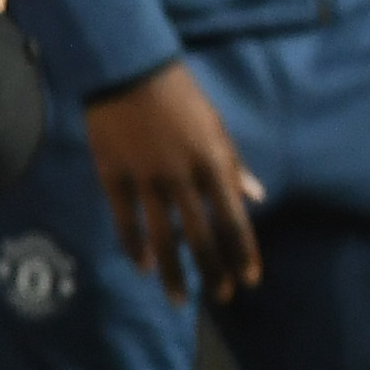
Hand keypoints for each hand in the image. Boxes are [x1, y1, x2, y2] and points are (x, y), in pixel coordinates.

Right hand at [85, 59, 267, 297]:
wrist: (129, 70)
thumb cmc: (181, 96)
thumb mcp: (216, 126)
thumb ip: (233, 165)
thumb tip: (256, 197)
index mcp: (212, 163)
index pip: (233, 219)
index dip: (242, 252)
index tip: (249, 280)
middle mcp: (181, 177)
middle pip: (200, 234)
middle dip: (212, 270)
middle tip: (220, 297)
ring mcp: (145, 179)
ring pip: (161, 236)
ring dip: (172, 271)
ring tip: (178, 299)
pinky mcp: (113, 176)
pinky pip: (124, 218)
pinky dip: (133, 245)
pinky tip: (142, 267)